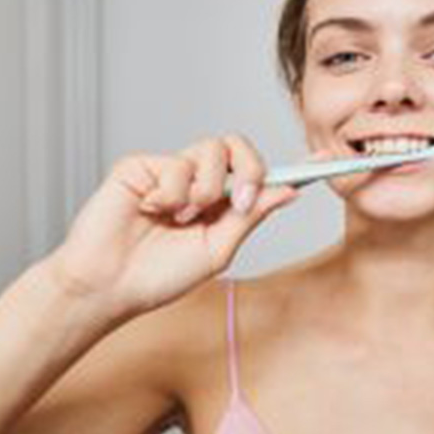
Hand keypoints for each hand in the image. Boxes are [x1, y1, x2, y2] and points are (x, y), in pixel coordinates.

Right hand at [44, 135, 327, 317]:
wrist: (109, 286)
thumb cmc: (158, 276)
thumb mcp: (218, 249)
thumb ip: (252, 216)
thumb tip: (289, 192)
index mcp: (222, 204)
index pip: (259, 176)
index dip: (290, 167)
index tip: (324, 162)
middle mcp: (200, 182)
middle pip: (239, 147)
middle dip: (247, 171)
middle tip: (237, 201)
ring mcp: (172, 170)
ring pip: (210, 150)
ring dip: (203, 190)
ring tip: (180, 217)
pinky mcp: (144, 164)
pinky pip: (175, 162)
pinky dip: (170, 193)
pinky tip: (151, 211)